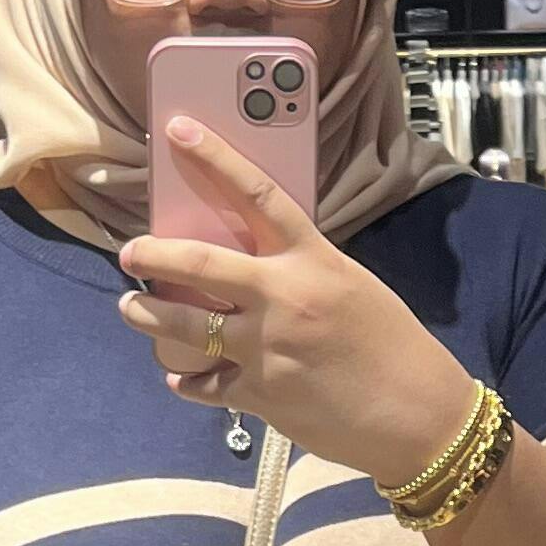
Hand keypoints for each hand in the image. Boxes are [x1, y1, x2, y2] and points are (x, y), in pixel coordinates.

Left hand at [118, 116, 477, 485]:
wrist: (416, 415)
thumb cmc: (392, 346)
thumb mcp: (351, 286)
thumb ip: (301, 270)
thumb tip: (251, 263)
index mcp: (313, 260)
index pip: (257, 195)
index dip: (214, 158)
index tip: (177, 130)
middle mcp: (283, 298)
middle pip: (198, 263)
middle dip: (152, 253)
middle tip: (129, 251)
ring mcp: (266, 348)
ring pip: (184, 325)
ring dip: (146, 314)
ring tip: (131, 308)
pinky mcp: (259, 395)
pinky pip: (204, 384)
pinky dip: (187, 379)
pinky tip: (179, 375)